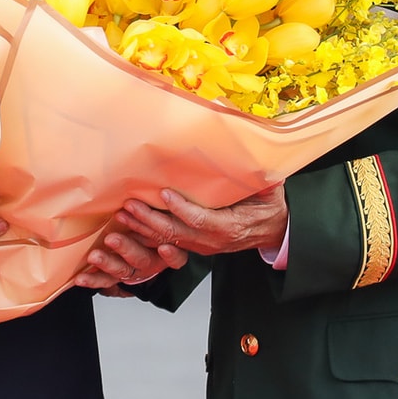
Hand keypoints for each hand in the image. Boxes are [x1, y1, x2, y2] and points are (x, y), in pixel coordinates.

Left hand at [73, 213, 188, 292]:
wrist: (143, 246)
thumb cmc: (151, 222)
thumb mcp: (162, 217)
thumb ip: (160, 209)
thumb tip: (159, 191)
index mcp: (166, 249)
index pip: (175, 257)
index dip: (172, 256)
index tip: (165, 248)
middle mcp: (151, 262)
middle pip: (142, 259)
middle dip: (126, 248)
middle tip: (111, 239)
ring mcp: (133, 270)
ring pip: (123, 270)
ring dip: (108, 263)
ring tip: (94, 256)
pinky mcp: (117, 277)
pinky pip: (105, 281)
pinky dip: (94, 280)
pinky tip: (81, 278)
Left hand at [116, 185, 286, 259]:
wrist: (273, 230)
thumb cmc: (269, 208)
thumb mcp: (270, 191)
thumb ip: (261, 176)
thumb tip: (255, 153)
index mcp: (230, 226)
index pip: (201, 220)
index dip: (181, 209)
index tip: (164, 193)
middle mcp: (213, 240)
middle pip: (177, 233)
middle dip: (151, 220)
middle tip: (131, 205)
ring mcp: (203, 245)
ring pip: (169, 240)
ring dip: (144, 229)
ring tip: (123, 215)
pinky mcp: (195, 245)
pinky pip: (168, 242)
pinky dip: (148, 236)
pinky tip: (131, 227)